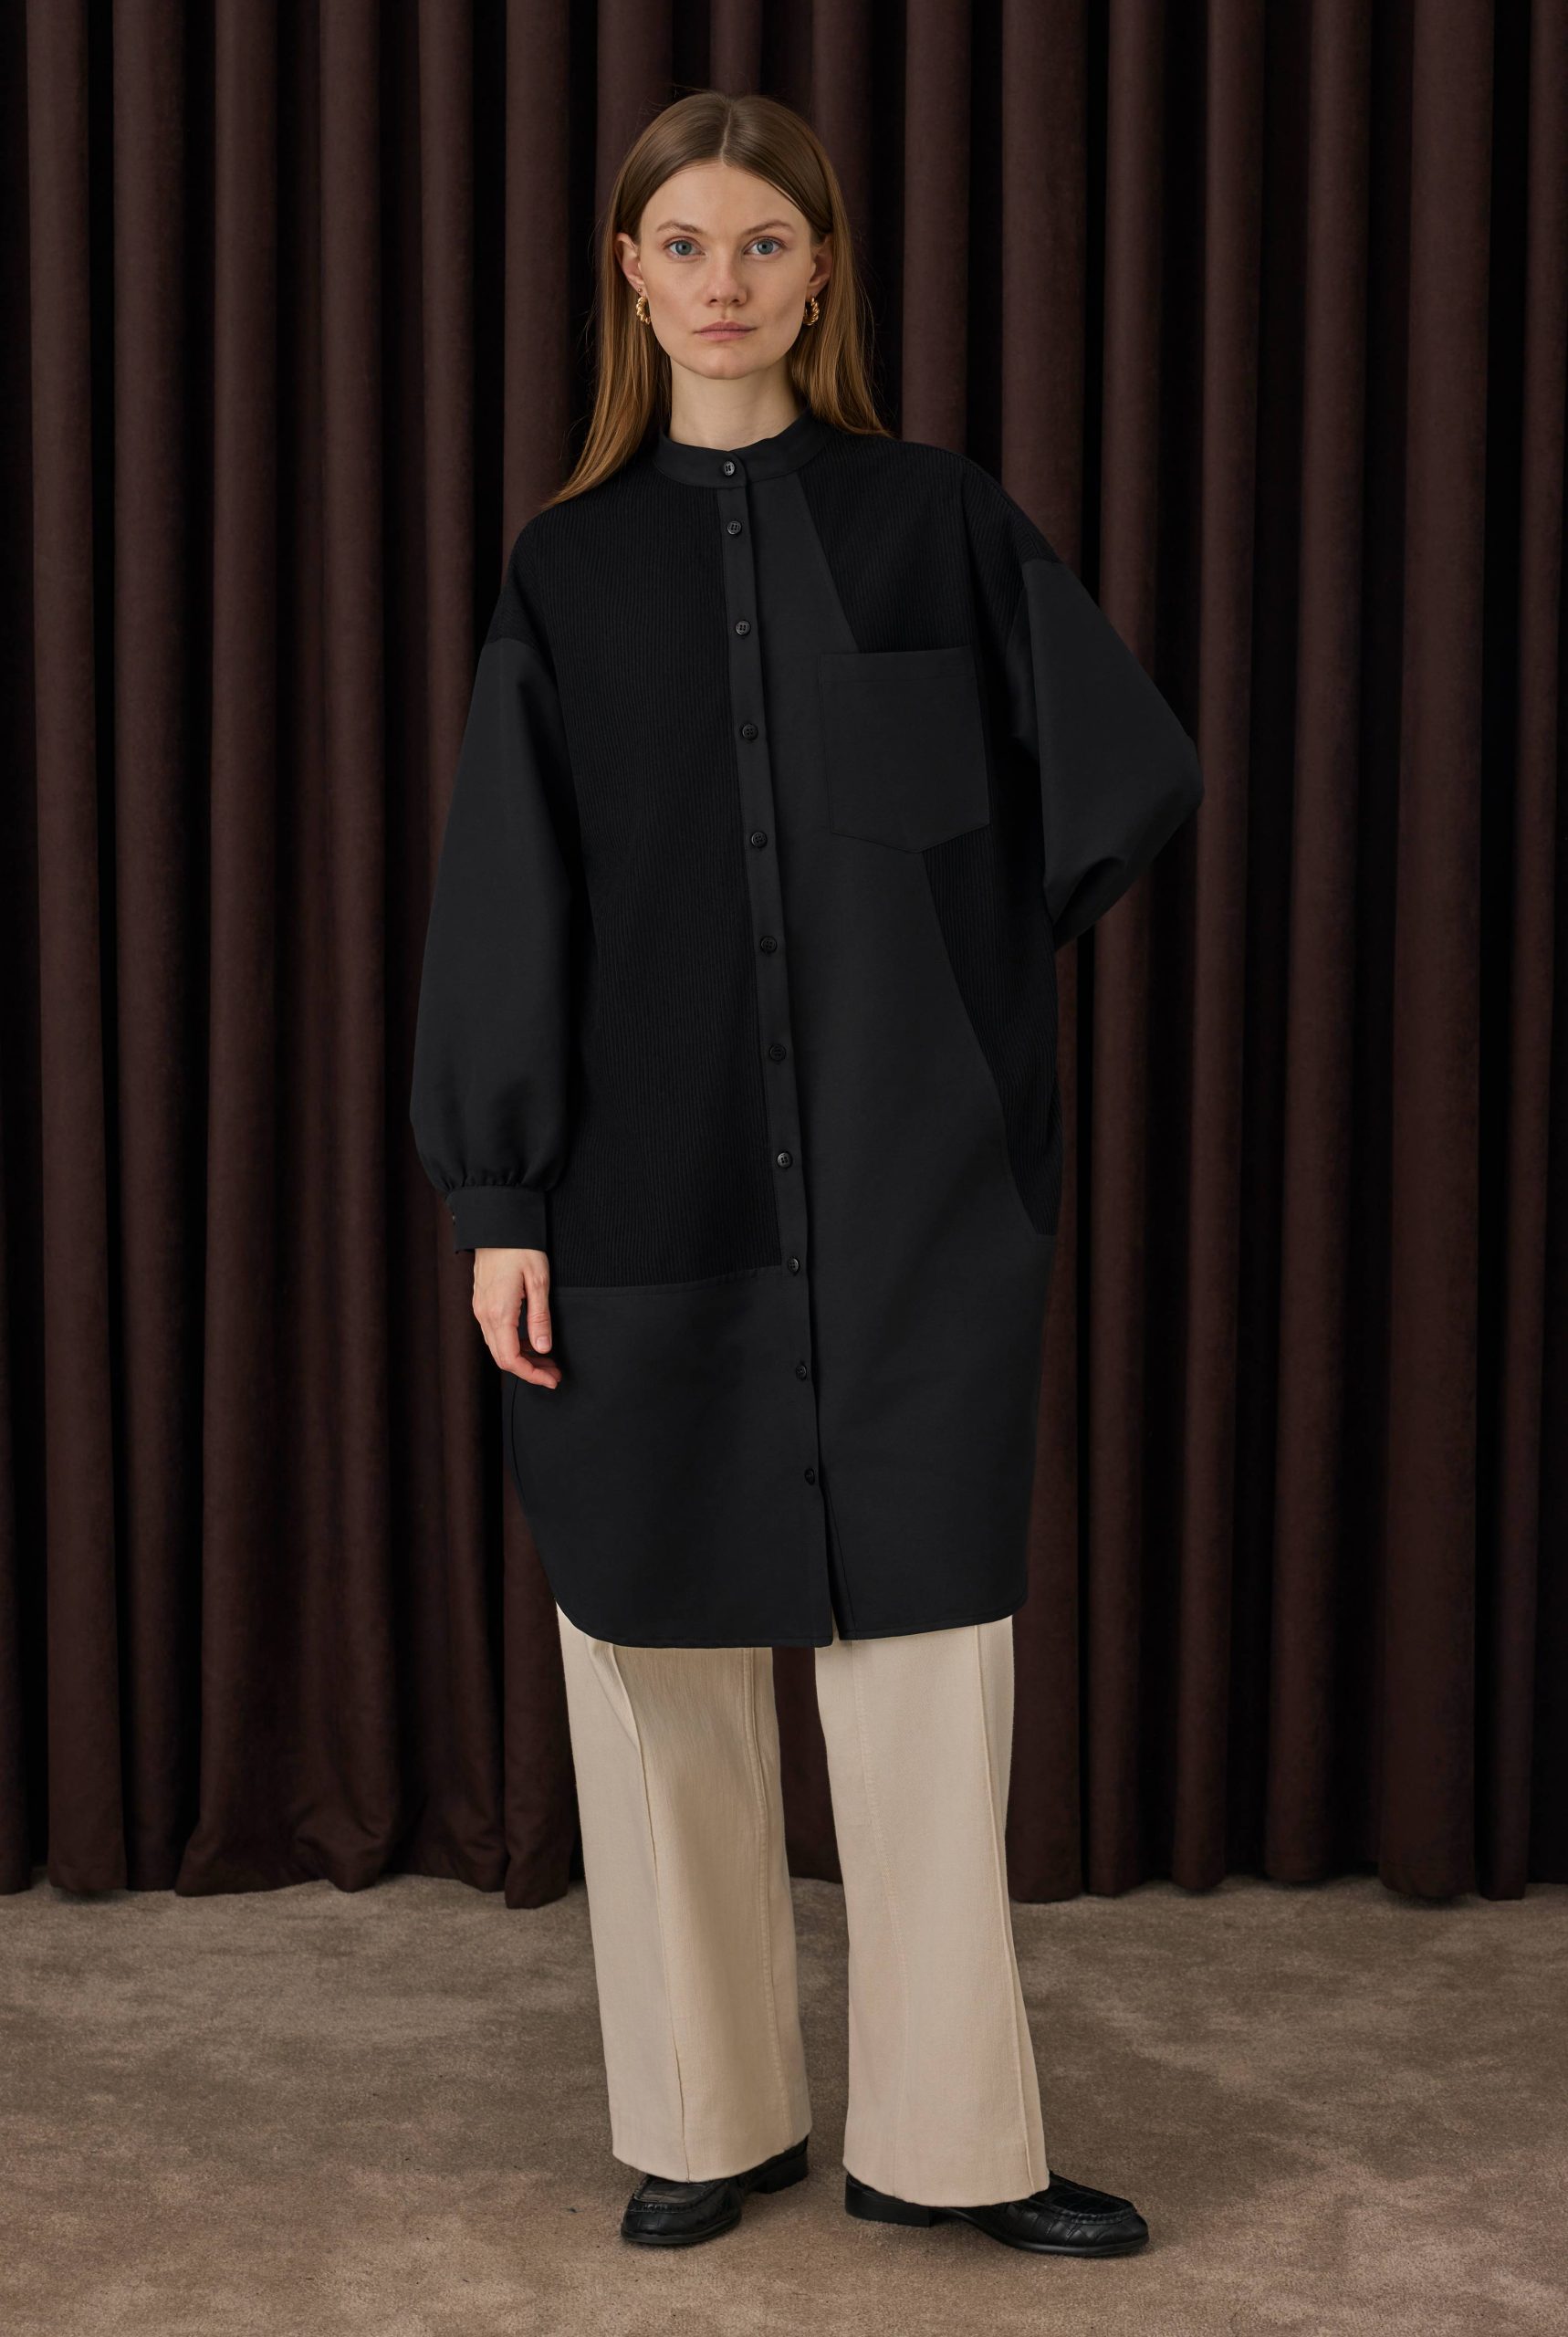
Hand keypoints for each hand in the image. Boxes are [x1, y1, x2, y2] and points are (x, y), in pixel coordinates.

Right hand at [472, 1247, 561, 1387]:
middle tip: (554, 1374)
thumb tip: (544, 1349)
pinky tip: (531, 1342)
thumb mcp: (538, 1281)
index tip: (552, 1379)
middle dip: (529, 1371)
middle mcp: (484, 1315)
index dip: (532, 1375)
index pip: (512, 1359)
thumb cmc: (520, 1247)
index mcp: (499, 1313)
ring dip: (522, 1359)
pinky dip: (513, 1345)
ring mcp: (480, 1309)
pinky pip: (494, 1334)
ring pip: (498, 1348)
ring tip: (548, 1361)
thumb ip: (540, 1318)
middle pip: (503, 1359)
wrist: (497, 1224)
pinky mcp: (481, 1303)